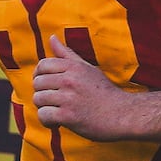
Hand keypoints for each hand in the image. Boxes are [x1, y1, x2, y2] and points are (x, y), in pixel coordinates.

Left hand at [26, 47, 144, 141]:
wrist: (122, 115)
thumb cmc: (104, 92)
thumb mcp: (87, 68)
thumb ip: (67, 54)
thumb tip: (52, 37)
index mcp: (74, 67)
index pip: (42, 65)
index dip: (40, 75)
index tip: (47, 85)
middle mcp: (70, 80)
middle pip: (37, 83)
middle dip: (42, 93)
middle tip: (54, 101)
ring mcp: (68, 98)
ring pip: (38, 99)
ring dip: (44, 108)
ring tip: (56, 111)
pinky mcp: (68, 116)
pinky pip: (43, 115)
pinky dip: (47, 121)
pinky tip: (57, 122)